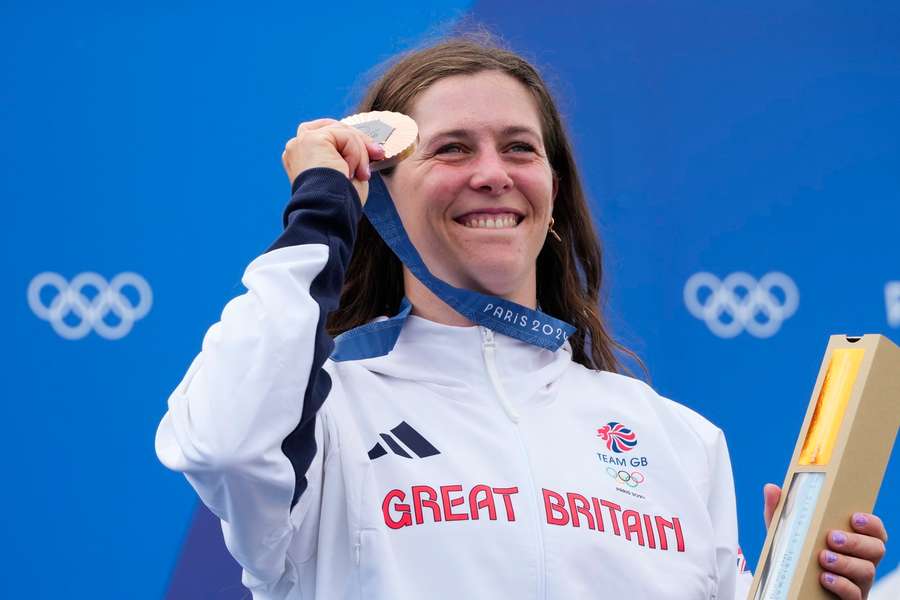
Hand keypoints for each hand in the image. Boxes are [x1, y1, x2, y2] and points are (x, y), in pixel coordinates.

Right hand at [282, 118, 384, 202]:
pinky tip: (352, 171)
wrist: (329, 212)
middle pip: (335, 128)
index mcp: (301, 159)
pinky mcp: (311, 139)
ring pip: (342, 131)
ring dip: (359, 153)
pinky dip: (355, 153)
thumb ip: (349, 156)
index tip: (373, 154)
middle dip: (360, 141)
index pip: (329, 136)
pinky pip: (344, 135)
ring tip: (361, 174)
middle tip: (378, 154)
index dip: (352, 142)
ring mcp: (301, 142)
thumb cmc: (339, 203)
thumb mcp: (346, 175)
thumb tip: (371, 147)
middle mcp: (296, 148)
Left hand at [763, 484, 887, 598]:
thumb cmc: (795, 555)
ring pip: (867, 571)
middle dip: (855, 541)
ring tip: (823, 557)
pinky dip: (841, 585)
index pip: (875, 530)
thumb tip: (771, 488)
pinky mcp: (850, 599)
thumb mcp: (785, 532)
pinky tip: (824, 577)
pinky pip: (855, 594)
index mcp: (852, 541)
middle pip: (876, 549)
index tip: (854, 518)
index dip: (871, 523)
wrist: (789, 587)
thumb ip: (780, 511)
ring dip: (846, 562)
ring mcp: (858, 582)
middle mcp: (861, 560)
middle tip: (831, 538)